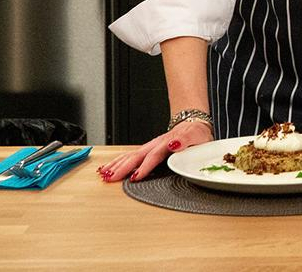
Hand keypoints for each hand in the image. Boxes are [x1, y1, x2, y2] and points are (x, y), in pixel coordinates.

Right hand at [98, 119, 214, 182]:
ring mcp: (150, 146)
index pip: (154, 155)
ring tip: (105, 174)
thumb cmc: (196, 133)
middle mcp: (156, 144)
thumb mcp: (196, 135)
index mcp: (168, 142)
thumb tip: (173, 144)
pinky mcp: (147, 149)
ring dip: (117, 165)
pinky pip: (130, 155)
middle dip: (123, 167)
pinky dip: (118, 162)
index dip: (145, 166)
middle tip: (111, 178)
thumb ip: (185, 140)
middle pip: (137, 155)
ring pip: (130, 155)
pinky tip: (108, 168)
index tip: (136, 176)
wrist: (194, 123)